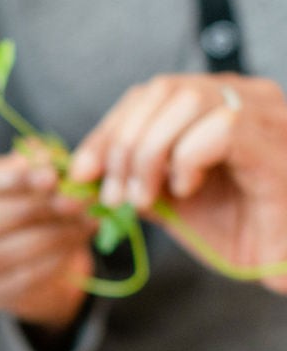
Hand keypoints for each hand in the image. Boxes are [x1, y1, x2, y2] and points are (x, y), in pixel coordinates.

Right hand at [0, 153, 95, 329]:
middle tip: (75, 200)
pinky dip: (49, 263)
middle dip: (31, 211)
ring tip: (84, 221)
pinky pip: (14, 283)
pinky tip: (73, 245)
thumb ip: (16, 165)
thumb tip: (50, 159)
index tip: (51, 175)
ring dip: (48, 238)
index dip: (7, 182)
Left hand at [69, 74, 286, 293]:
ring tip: (146, 197)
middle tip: (115, 194)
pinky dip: (188, 159)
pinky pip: (221, 129)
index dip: (109, 129)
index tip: (83, 171)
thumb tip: (84, 173)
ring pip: (187, 102)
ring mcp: (265, 113)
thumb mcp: (170, 201)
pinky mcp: (276, 142)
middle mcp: (245, 95)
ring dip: (149, 153)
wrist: (283, 261)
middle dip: (123, 144)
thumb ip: (134, 177)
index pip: (151, 94)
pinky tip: (186, 190)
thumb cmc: (238, 230)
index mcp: (219, 101)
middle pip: (162, 90)